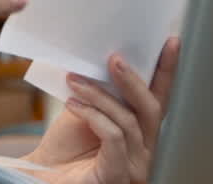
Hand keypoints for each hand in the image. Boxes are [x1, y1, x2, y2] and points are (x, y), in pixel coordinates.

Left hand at [26, 37, 179, 183]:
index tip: (170, 42)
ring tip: (75, 81)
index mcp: (140, 131)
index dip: (166, 71)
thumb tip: (104, 57)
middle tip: (113, 58)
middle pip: (151, 108)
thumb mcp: (85, 109)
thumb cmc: (64, 148)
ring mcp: (135, 165)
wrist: (42, 174)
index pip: (158, 98)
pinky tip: (73, 105)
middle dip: (133, 79)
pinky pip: (114, 136)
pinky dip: (94, 116)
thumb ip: (102, 90)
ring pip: (128, 120)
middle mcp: (145, 150)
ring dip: (100, 95)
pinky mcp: (119, 174)